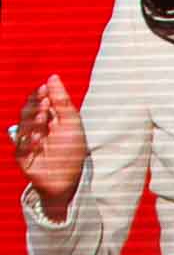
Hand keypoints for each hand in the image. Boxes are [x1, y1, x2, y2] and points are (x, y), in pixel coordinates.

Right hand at [13, 74, 88, 219]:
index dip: (39, 94)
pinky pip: (19, 143)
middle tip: (45, 106)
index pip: (37, 101)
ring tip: (44, 119)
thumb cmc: (73, 150)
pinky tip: (38, 140)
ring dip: (32, 120)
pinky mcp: (21, 155)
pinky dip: (28, 140)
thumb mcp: (72, 123)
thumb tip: (53, 76)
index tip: (45, 90)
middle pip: (27, 110)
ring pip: (22, 124)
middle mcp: (35, 128)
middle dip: (34, 106)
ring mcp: (27, 141)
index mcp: (48, 119)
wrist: (70, 178)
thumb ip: (62, 101)